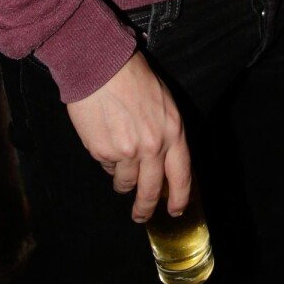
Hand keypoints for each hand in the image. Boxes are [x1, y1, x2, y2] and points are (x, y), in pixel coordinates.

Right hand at [66, 51, 190, 222]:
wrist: (102, 67)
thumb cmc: (133, 77)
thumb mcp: (163, 102)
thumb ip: (165, 131)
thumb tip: (160, 159)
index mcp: (173, 132)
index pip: (181, 175)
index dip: (180, 197)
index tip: (176, 210)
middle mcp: (152, 147)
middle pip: (151, 190)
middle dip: (145, 208)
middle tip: (141, 216)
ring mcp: (126, 152)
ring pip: (125, 181)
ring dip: (122, 180)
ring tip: (118, 166)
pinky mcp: (102, 152)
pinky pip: (105, 167)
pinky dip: (106, 160)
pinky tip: (104, 140)